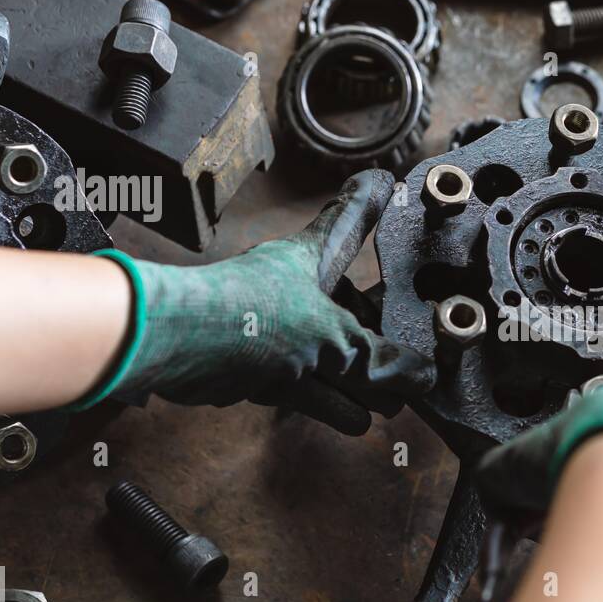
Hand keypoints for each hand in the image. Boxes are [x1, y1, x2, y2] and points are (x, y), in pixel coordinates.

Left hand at [84, 170, 433, 433]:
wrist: (182, 347)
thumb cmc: (251, 315)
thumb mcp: (334, 337)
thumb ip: (379, 358)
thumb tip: (420, 375)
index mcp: (310, 259)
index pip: (347, 225)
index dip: (366, 205)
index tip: (381, 182)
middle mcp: (293, 289)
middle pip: (346, 311)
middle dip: (379, 340)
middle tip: (411, 357)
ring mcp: (274, 330)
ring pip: (328, 357)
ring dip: (360, 382)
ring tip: (393, 401)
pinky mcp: (256, 368)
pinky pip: (305, 386)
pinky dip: (332, 403)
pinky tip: (358, 419)